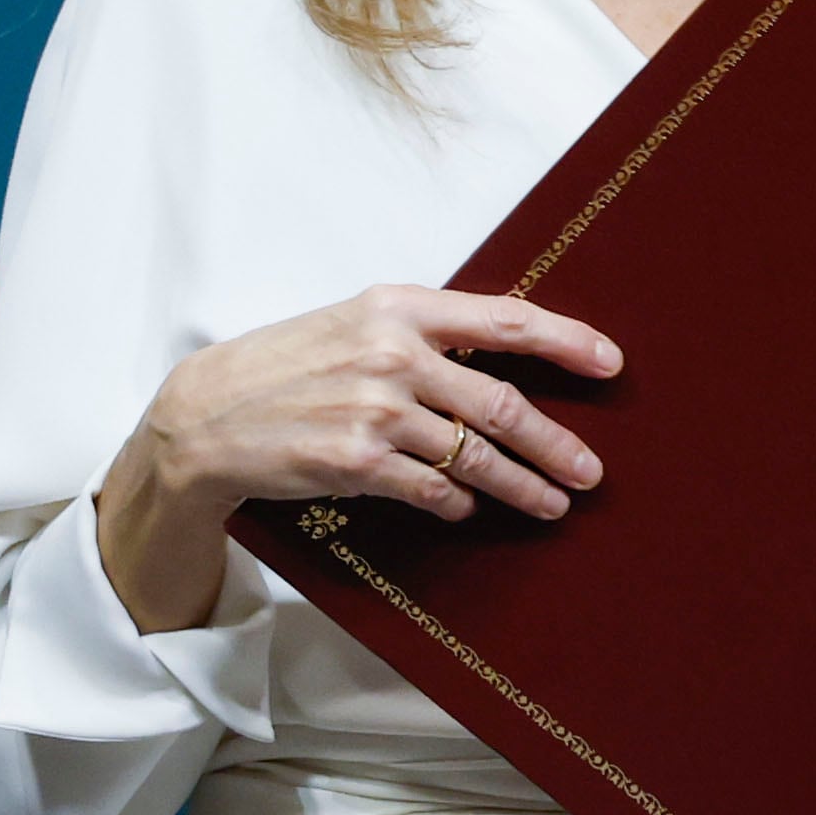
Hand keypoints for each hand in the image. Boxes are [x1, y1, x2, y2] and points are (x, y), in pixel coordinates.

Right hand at [96, 283, 620, 632]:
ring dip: (524, 487)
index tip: (610, 364)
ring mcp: (375, 410)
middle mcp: (391, 353)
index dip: (567, 341)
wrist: (205, 415)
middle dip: (556, 443)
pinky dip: (459, 503)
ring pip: (476, 456)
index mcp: (394, 306)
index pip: (504, 317)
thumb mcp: (347, 323)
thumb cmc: (280, 366)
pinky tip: (468, 509)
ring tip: (553, 505)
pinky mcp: (358, 462)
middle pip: (502, 402)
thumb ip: (417, 333)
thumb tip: (494, 358)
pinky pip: (433, 490)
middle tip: (591, 471)